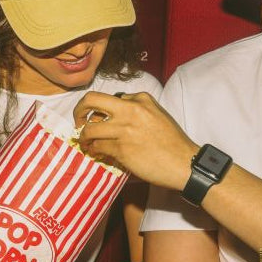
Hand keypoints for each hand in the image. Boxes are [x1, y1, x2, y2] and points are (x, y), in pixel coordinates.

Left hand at [73, 91, 198, 190]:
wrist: (184, 163)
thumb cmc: (173, 142)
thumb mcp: (158, 114)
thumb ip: (137, 109)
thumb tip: (113, 114)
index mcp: (141, 99)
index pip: (110, 99)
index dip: (101, 110)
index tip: (98, 119)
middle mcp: (131, 110)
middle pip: (91, 101)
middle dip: (79, 110)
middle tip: (77, 120)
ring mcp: (124, 129)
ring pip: (90, 128)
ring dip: (84, 136)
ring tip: (85, 142)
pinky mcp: (121, 149)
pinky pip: (97, 147)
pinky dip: (93, 150)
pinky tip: (95, 152)